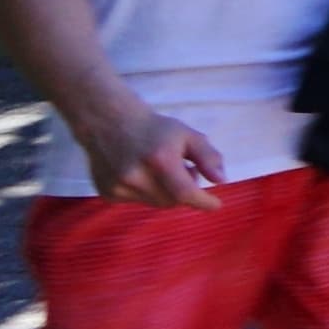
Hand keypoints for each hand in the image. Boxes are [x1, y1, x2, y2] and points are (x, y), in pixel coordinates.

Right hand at [85, 97, 225, 205]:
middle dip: (184, 190)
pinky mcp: (107, 193)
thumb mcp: (187, 135)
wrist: (110, 122)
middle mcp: (136, 176)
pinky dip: (146, 193)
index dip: (202, 202)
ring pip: (155, 203)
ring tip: (161, 169)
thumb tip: (221, 181)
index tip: (216, 205)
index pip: (185, 192)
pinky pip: (137, 202)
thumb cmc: (155, 129)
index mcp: (160, 159)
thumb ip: (208, 157)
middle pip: (172, 200)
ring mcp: (118, 187)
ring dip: (165, 192)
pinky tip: (140, 173)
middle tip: (184, 170)